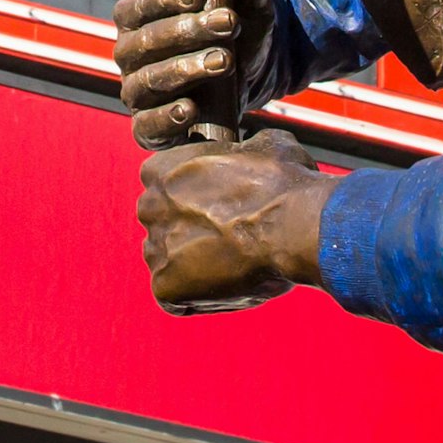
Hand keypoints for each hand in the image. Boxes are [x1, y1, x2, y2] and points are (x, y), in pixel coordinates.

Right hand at [112, 0, 278, 148]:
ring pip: (149, 82)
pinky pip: (147, 127)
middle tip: (230, 24)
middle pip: (147, 43)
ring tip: (224, 61)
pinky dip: (165, 120)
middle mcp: (129, 54)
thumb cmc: (233, 27)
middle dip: (188, 33)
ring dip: (185, 71)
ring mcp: (137, 92)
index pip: (140, 6)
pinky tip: (191, 110)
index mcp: (137, 17)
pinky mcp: (149, 127)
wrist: (243, 77)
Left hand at [138, 133, 332, 313]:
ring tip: (234, 266)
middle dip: (191, 233)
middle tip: (230, 239)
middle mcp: (149, 207)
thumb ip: (243, 149)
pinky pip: (177, 298)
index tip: (221, 208)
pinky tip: (230, 287)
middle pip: (164, 224)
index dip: (196, 199)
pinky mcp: (166, 287)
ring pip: (168, 262)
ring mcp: (155, 249)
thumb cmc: (282, 183)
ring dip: (194, 267)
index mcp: (160, 169)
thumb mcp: (264, 144)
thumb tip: (254, 152)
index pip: (166, 186)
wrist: (293, 226)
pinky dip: (200, 298)